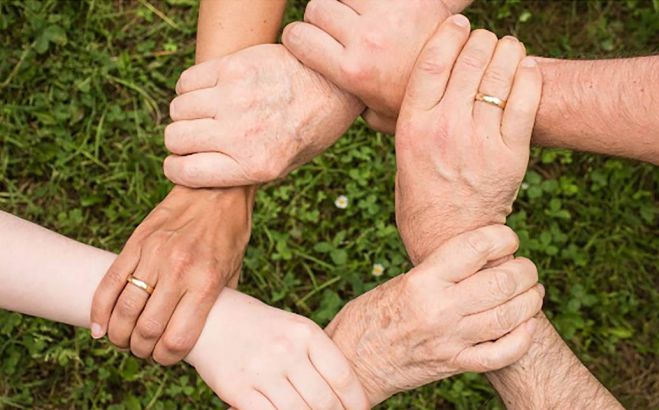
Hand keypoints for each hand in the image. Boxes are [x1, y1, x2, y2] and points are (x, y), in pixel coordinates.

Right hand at [90, 186, 253, 364]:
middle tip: (143, 350)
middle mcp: (178, 271)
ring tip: (123, 339)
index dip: (167, 358)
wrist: (216, 190)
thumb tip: (205, 332)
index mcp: (206, 282)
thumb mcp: (234, 271)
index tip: (165, 357)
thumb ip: (217, 302)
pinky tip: (100, 327)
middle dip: (141, 349)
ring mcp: (154, 255)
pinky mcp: (136, 243)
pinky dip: (99, 310)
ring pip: (124, 309)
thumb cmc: (229, 233)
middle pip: (146, 329)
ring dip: (119, 334)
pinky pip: (109, 282)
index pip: (177, 338)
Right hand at [163, 44, 362, 187]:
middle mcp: (242, 134)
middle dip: (180, 141)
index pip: (185, 172)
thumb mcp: (284, 166)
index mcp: (255, 166)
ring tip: (206, 113)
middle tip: (197, 137)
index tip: (182, 163)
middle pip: (175, 139)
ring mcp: (236, 98)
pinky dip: (190, 88)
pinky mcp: (234, 67)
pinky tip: (209, 92)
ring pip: (178, 109)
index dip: (177, 168)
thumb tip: (198, 173)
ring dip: (186, 113)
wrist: (334, 85)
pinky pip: (187, 81)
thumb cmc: (309, 129)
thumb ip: (242, 172)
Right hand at [187, 289, 369, 409]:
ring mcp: (261, 371)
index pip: (342, 375)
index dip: (356, 401)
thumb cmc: (261, 328)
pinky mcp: (238, 389)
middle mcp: (286, 350)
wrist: (211, 319)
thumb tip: (347, 394)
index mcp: (305, 332)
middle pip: (324, 400)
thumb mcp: (294, 329)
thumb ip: (318, 356)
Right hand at [283, 0, 451, 131]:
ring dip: (344, 2)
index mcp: (352, 71)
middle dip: (321, 18)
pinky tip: (375, 11)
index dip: (297, 37)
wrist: (462, 74)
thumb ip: (349, 106)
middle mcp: (365, 40)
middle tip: (335, 30)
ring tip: (357, 17)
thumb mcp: (379, 115)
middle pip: (317, 8)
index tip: (306, 41)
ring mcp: (386, 14)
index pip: (297, 36)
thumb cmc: (416, 99)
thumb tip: (328, 105)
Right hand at [326, 225, 543, 404]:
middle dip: (525, 270)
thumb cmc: (371, 315)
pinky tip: (526, 324)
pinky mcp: (455, 365)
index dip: (502, 237)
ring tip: (532, 291)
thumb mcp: (400, 282)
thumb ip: (439, 271)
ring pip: (510, 316)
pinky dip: (523, 338)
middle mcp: (439, 309)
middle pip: (502, 282)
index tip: (508, 237)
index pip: (476, 248)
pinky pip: (502, 353)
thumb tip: (481, 257)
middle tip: (525, 267)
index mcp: (422, 281)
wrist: (353, 361)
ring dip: (531, 300)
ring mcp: (450, 340)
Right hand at [394, 18, 541, 263]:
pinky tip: (526, 68)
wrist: (449, 238)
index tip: (459, 23)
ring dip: (507, 51)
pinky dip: (529, 76)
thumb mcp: (401, 154)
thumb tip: (406, 88)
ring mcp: (480, 140)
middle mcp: (445, 128)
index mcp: (413, 125)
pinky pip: (526, 101)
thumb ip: (407, 119)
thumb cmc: (420, 196)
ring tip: (508, 49)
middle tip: (485, 39)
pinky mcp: (511, 154)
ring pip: (500, 74)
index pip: (432, 61)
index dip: (449, 34)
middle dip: (481, 39)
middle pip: (470, 60)